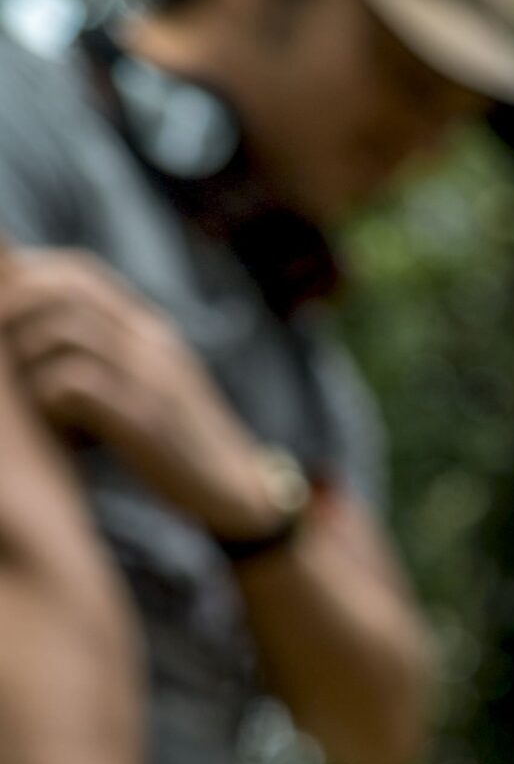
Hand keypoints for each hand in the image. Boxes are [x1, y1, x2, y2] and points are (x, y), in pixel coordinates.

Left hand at [0, 244, 283, 540]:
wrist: (239, 491)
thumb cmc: (181, 442)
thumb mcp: (152, 383)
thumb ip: (112, 351)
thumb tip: (43, 330)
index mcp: (150, 331)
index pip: (79, 271)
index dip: (29, 278)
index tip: (4, 311)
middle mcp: (152, 344)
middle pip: (64, 291)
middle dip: (14, 309)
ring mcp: (151, 379)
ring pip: (63, 332)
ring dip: (25, 356)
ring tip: (23, 391)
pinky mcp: (145, 420)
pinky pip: (75, 385)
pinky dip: (47, 398)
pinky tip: (53, 422)